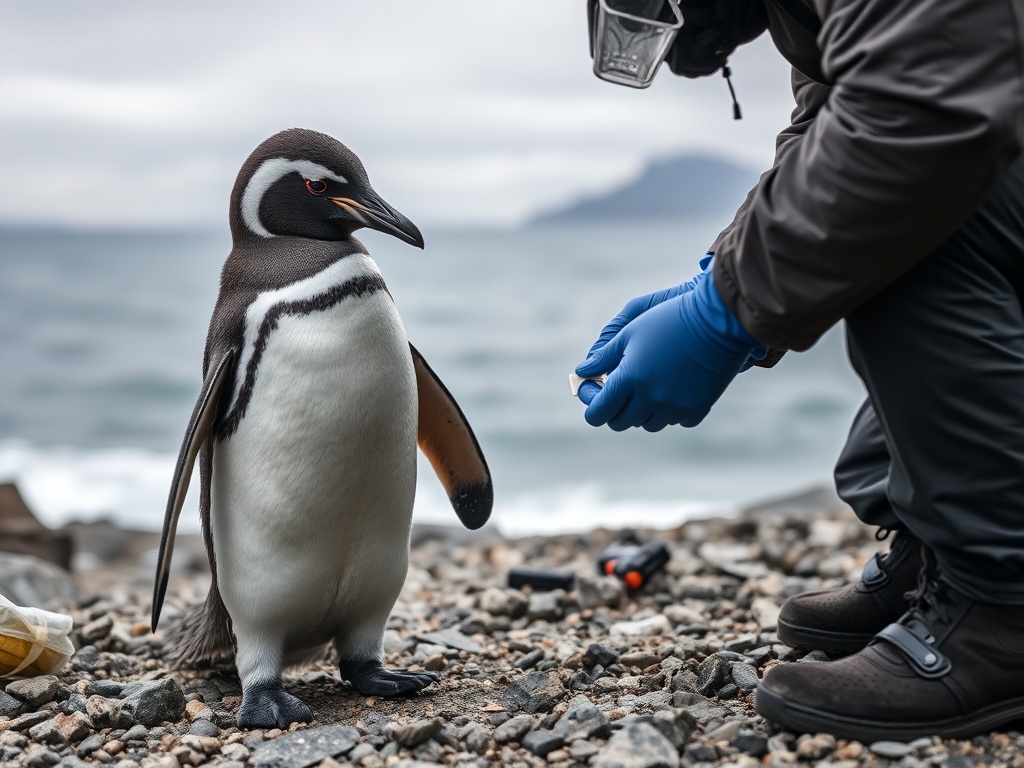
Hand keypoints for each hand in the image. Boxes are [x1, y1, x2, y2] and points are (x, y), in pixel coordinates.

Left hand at [575, 272, 760, 430]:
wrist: (720, 320)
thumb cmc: (670, 319)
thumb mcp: (631, 332)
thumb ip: (604, 357)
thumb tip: (583, 371)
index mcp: (630, 379)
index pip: (597, 413)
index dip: (590, 400)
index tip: (593, 384)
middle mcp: (651, 399)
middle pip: (619, 422)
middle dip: (612, 406)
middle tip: (617, 386)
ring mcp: (676, 407)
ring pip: (647, 424)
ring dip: (641, 410)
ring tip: (646, 385)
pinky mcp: (698, 409)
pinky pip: (676, 421)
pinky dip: (669, 410)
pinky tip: (672, 388)